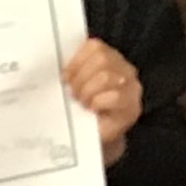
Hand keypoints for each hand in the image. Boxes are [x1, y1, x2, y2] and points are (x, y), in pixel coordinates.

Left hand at [64, 37, 142, 155]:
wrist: (90, 140)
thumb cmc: (78, 109)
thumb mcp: (71, 84)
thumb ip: (68, 70)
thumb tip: (52, 65)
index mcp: (107, 57)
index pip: (94, 46)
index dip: (75, 61)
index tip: (65, 77)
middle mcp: (123, 68)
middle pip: (101, 59)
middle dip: (81, 77)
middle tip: (73, 94)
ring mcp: (131, 87)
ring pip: (106, 76)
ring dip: (87, 91)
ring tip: (82, 103)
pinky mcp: (132, 107)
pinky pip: (114, 96)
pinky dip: (98, 103)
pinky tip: (93, 110)